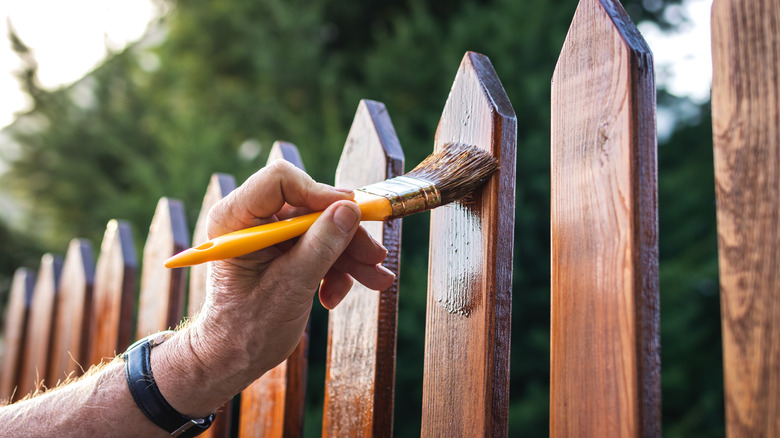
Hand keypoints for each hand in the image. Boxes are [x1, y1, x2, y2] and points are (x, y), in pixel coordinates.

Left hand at [189, 160, 394, 389]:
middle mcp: (251, 219)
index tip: (352, 212)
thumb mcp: (290, 287)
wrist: (234, 358)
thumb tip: (350, 209)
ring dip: (349, 255)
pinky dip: (336, 269)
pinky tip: (335, 296)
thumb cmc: (246, 328)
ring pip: (321, 227)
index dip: (319, 193)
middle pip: (310, 206)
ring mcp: (269, 234)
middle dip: (345, 233)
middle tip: (375, 255)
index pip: (280, 181)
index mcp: (235, 219)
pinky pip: (320, 245)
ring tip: (376, 280)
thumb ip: (321, 246)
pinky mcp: (284, 249)